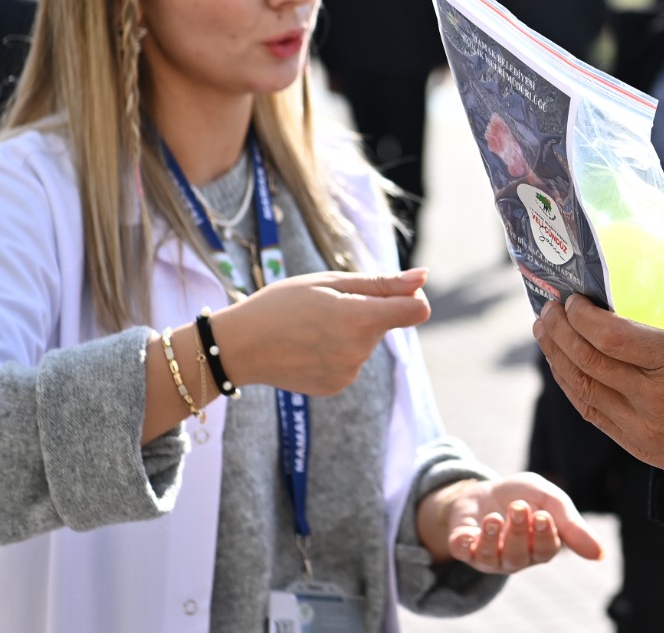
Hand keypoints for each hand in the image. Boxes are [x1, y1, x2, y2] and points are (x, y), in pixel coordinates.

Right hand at [213, 269, 431, 395]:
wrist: (238, 346)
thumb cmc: (281, 304)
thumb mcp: (329, 281)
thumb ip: (382, 283)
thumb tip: (424, 277)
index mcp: (361, 319)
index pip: (417, 309)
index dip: (409, 296)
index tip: (388, 290)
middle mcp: (360, 351)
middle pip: (386, 323)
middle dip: (367, 311)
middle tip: (325, 306)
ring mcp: (348, 373)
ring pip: (366, 342)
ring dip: (350, 332)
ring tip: (311, 327)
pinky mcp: (337, 386)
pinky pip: (351, 362)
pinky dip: (337, 352)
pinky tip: (307, 347)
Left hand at [419, 472, 603, 572]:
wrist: (486, 489)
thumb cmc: (524, 496)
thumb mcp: (550, 500)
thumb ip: (572, 525)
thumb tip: (601, 555)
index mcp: (539, 547)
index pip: (545, 550)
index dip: (544, 535)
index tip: (543, 516)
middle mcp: (515, 557)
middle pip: (518, 555)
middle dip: (518, 532)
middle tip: (519, 507)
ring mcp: (488, 556)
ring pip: (491, 558)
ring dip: (492, 539)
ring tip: (494, 518)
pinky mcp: (463, 547)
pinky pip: (463, 553)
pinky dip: (466, 544)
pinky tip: (471, 531)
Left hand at [534, 248, 663, 486]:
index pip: (611, 337)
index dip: (582, 316)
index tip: (572, 298)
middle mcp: (654, 396)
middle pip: (587, 360)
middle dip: (559, 329)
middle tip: (549, 306)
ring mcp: (641, 425)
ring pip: (581, 388)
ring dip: (556, 356)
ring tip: (545, 329)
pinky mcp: (636, 444)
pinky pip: (590, 412)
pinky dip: (571, 385)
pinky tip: (562, 365)